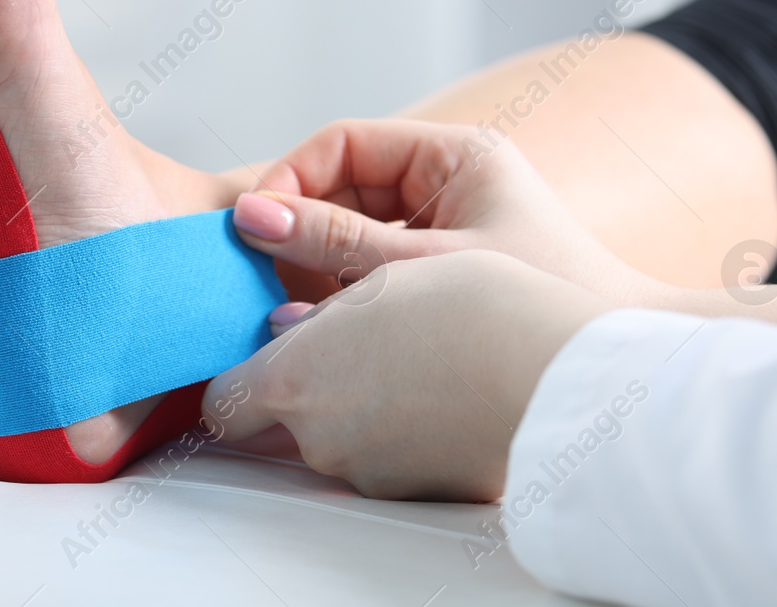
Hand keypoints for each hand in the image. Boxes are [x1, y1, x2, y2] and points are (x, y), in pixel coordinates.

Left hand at [201, 251, 610, 499]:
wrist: (554, 369)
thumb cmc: (468, 308)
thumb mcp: (378, 283)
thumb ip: (318, 318)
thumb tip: (287, 333)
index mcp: (293, 380)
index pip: (223, 404)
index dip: (238, 383)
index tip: (258, 361)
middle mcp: (319, 438)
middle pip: (282, 425)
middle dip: (305, 394)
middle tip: (351, 351)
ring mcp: (368, 473)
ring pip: (339, 441)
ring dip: (359, 411)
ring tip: (413, 363)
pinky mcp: (418, 495)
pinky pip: (389, 460)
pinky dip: (402, 435)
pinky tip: (441, 397)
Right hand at [234, 119, 656, 307]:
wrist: (610, 373)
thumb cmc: (541, 304)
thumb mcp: (422, 270)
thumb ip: (337, 242)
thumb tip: (251, 216)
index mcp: (454, 156)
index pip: (344, 145)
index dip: (292, 179)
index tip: (254, 225)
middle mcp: (446, 184)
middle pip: (342, 190)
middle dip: (299, 232)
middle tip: (261, 277)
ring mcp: (443, 229)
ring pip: (351, 235)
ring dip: (317, 269)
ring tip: (289, 310)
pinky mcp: (439, 275)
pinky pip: (371, 271)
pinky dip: (343, 295)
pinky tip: (323, 329)